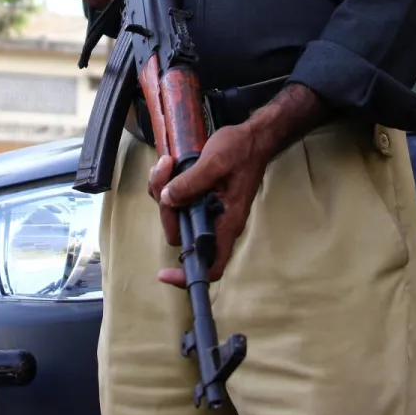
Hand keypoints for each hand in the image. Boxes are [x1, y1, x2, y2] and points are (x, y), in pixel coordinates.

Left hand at [151, 125, 270, 287]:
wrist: (252, 138)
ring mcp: (207, 211)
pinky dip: (166, 186)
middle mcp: (216, 222)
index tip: (164, 273)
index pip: (211, 265)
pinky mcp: (199, 198)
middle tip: (164, 174)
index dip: (188, 276)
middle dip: (166, 209)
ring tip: (165, 164)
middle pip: (182, 235)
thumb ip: (191, 183)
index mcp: (227, 222)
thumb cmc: (241, 151)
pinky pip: (175, 202)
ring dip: (163, 192)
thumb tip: (168, 199)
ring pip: (175, 216)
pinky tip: (168, 166)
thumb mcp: (215, 162)